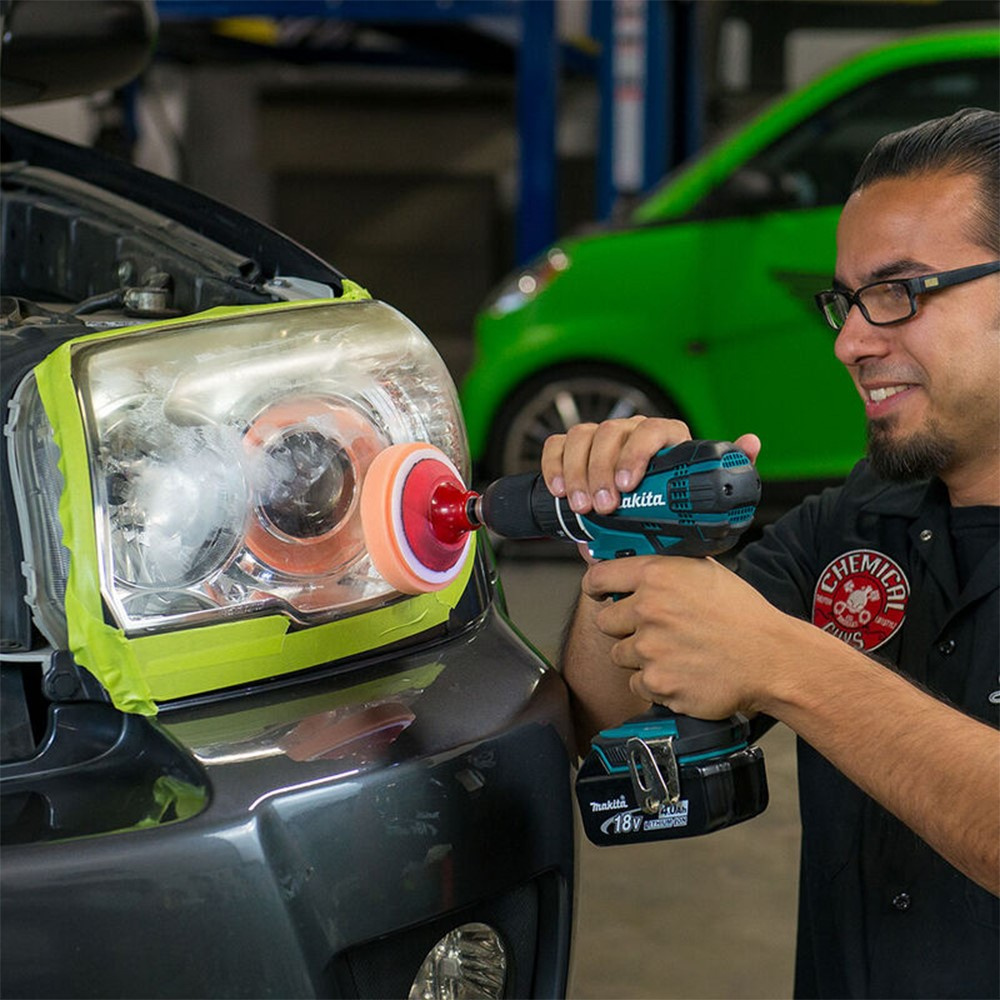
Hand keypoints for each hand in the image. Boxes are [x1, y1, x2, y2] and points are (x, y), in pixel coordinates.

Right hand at [540, 416, 760, 515]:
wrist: (643, 524)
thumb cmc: (673, 506)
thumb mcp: (701, 495)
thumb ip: (726, 471)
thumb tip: (750, 442)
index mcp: (664, 436)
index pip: (651, 430)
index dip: (635, 454)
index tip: (628, 487)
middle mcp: (630, 430)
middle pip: (609, 434)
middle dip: (601, 472)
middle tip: (604, 508)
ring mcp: (599, 437)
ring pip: (581, 437)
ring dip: (577, 472)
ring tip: (581, 506)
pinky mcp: (573, 448)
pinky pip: (557, 446)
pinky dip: (554, 466)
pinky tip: (558, 490)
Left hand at [581, 553, 788, 719]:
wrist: (772, 659)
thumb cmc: (742, 614)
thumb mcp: (703, 570)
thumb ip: (662, 563)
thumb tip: (624, 557)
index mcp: (657, 576)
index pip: (597, 577)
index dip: (596, 586)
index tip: (599, 592)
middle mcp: (648, 610)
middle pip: (605, 622)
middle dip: (623, 626)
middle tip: (654, 629)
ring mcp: (650, 649)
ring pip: (621, 655)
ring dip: (640, 656)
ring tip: (675, 651)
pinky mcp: (658, 683)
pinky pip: (637, 684)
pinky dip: (655, 682)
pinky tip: (681, 671)